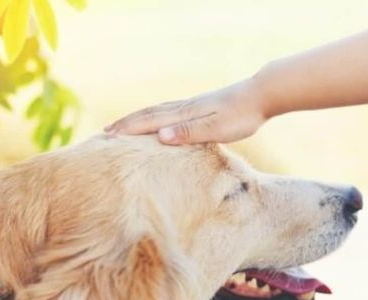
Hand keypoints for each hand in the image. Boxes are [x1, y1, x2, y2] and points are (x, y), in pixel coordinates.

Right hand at [104, 78, 266, 144]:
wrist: (261, 95)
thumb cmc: (241, 116)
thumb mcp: (216, 129)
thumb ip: (189, 133)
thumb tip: (160, 137)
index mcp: (185, 114)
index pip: (150, 121)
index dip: (128, 129)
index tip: (108, 137)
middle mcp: (184, 108)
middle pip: (149, 114)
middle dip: (126, 123)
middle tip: (106, 132)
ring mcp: (192, 105)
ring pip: (158, 111)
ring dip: (138, 118)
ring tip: (124, 125)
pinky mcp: (200, 106)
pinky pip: (169, 111)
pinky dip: (155, 116)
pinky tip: (158, 120)